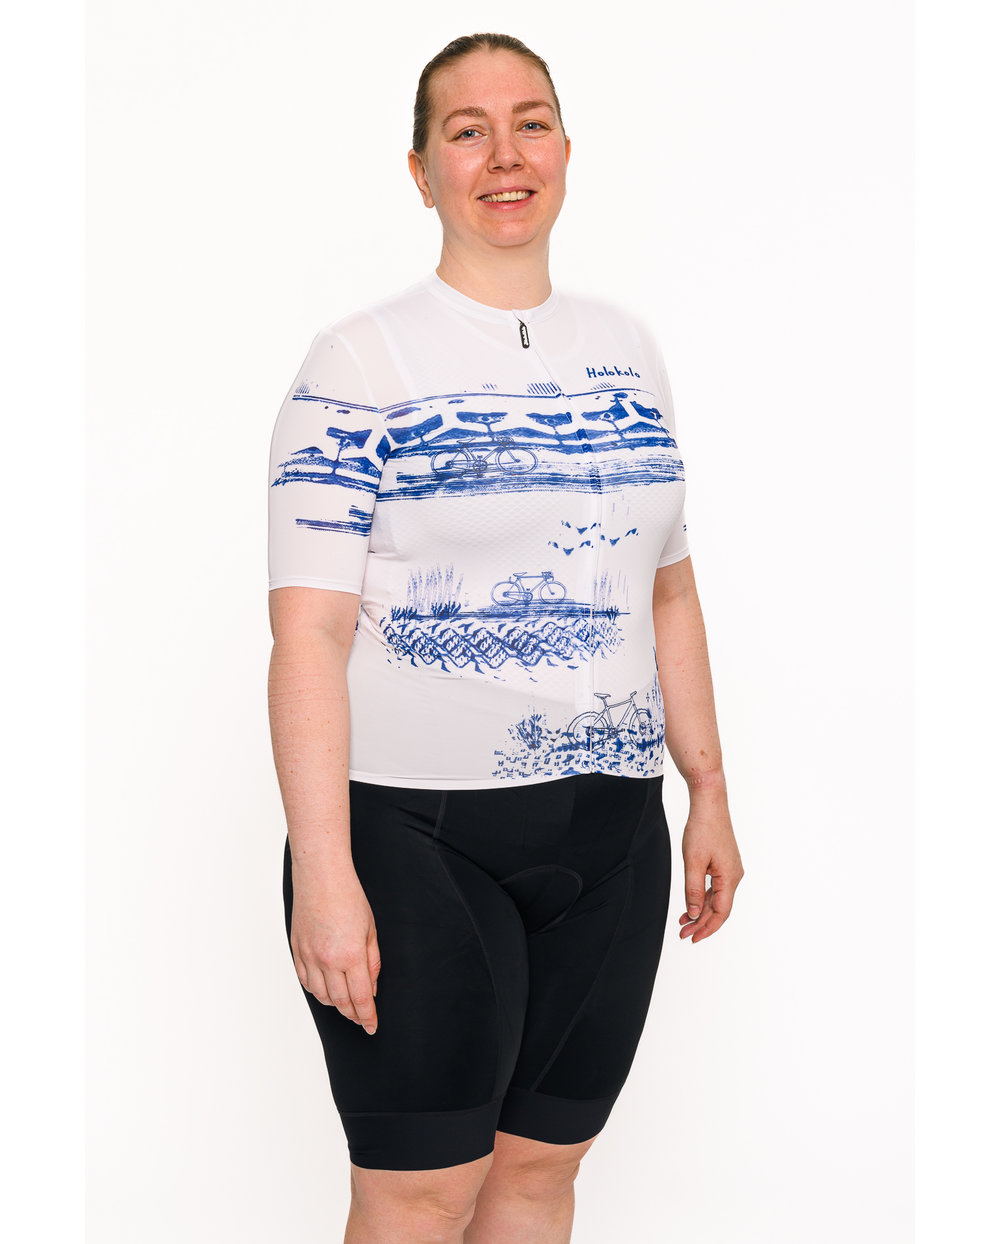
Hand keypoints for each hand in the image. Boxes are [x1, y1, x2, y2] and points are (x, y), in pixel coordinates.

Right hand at [290, 867, 380, 1033]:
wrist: (321, 876)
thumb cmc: (349, 897)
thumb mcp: (371, 930)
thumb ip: (373, 962)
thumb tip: (371, 988)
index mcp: (351, 955)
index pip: (360, 998)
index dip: (367, 1016)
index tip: (371, 1026)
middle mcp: (328, 960)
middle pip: (340, 1002)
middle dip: (353, 1015)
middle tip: (361, 1019)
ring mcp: (309, 956)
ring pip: (321, 996)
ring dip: (335, 1004)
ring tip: (346, 1004)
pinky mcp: (297, 950)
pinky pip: (305, 981)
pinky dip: (316, 990)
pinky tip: (326, 989)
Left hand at [679, 799, 743, 942]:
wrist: (709, 804)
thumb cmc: (702, 829)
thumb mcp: (693, 862)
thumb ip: (692, 890)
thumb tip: (693, 914)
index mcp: (730, 878)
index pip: (721, 912)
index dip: (707, 928)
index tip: (693, 938)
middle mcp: (734, 876)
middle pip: (719, 908)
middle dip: (701, 923)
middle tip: (683, 934)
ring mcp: (730, 870)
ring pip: (716, 898)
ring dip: (700, 911)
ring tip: (683, 922)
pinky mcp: (724, 863)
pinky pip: (714, 887)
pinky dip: (702, 897)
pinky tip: (691, 904)